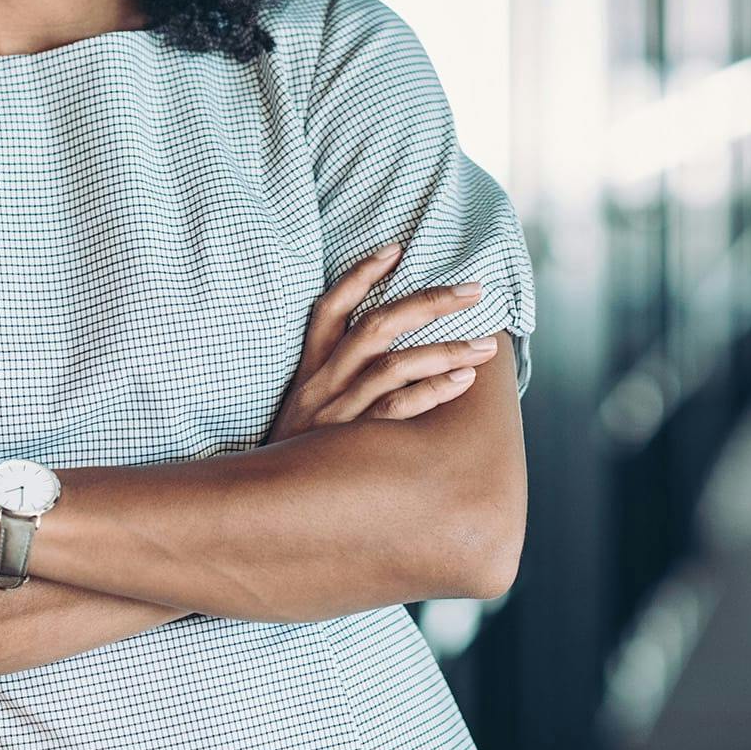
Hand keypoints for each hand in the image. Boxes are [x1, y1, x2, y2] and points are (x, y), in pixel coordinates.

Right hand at [266, 243, 498, 444]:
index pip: (330, 308)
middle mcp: (322, 382)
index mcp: (310, 369)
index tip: (396, 248)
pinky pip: (396, 409)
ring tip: (486, 344)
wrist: (263, 502)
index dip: (360, 274)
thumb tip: (387, 353)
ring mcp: (336, 411)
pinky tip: (463, 380)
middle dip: (428, 303)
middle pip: (375, 326)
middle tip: (473, 290)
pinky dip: (432, 391)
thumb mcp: (303, 408)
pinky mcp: (350, 443)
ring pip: (392, 365)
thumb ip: (334, 379)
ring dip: (444, 348)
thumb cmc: (298, 454)